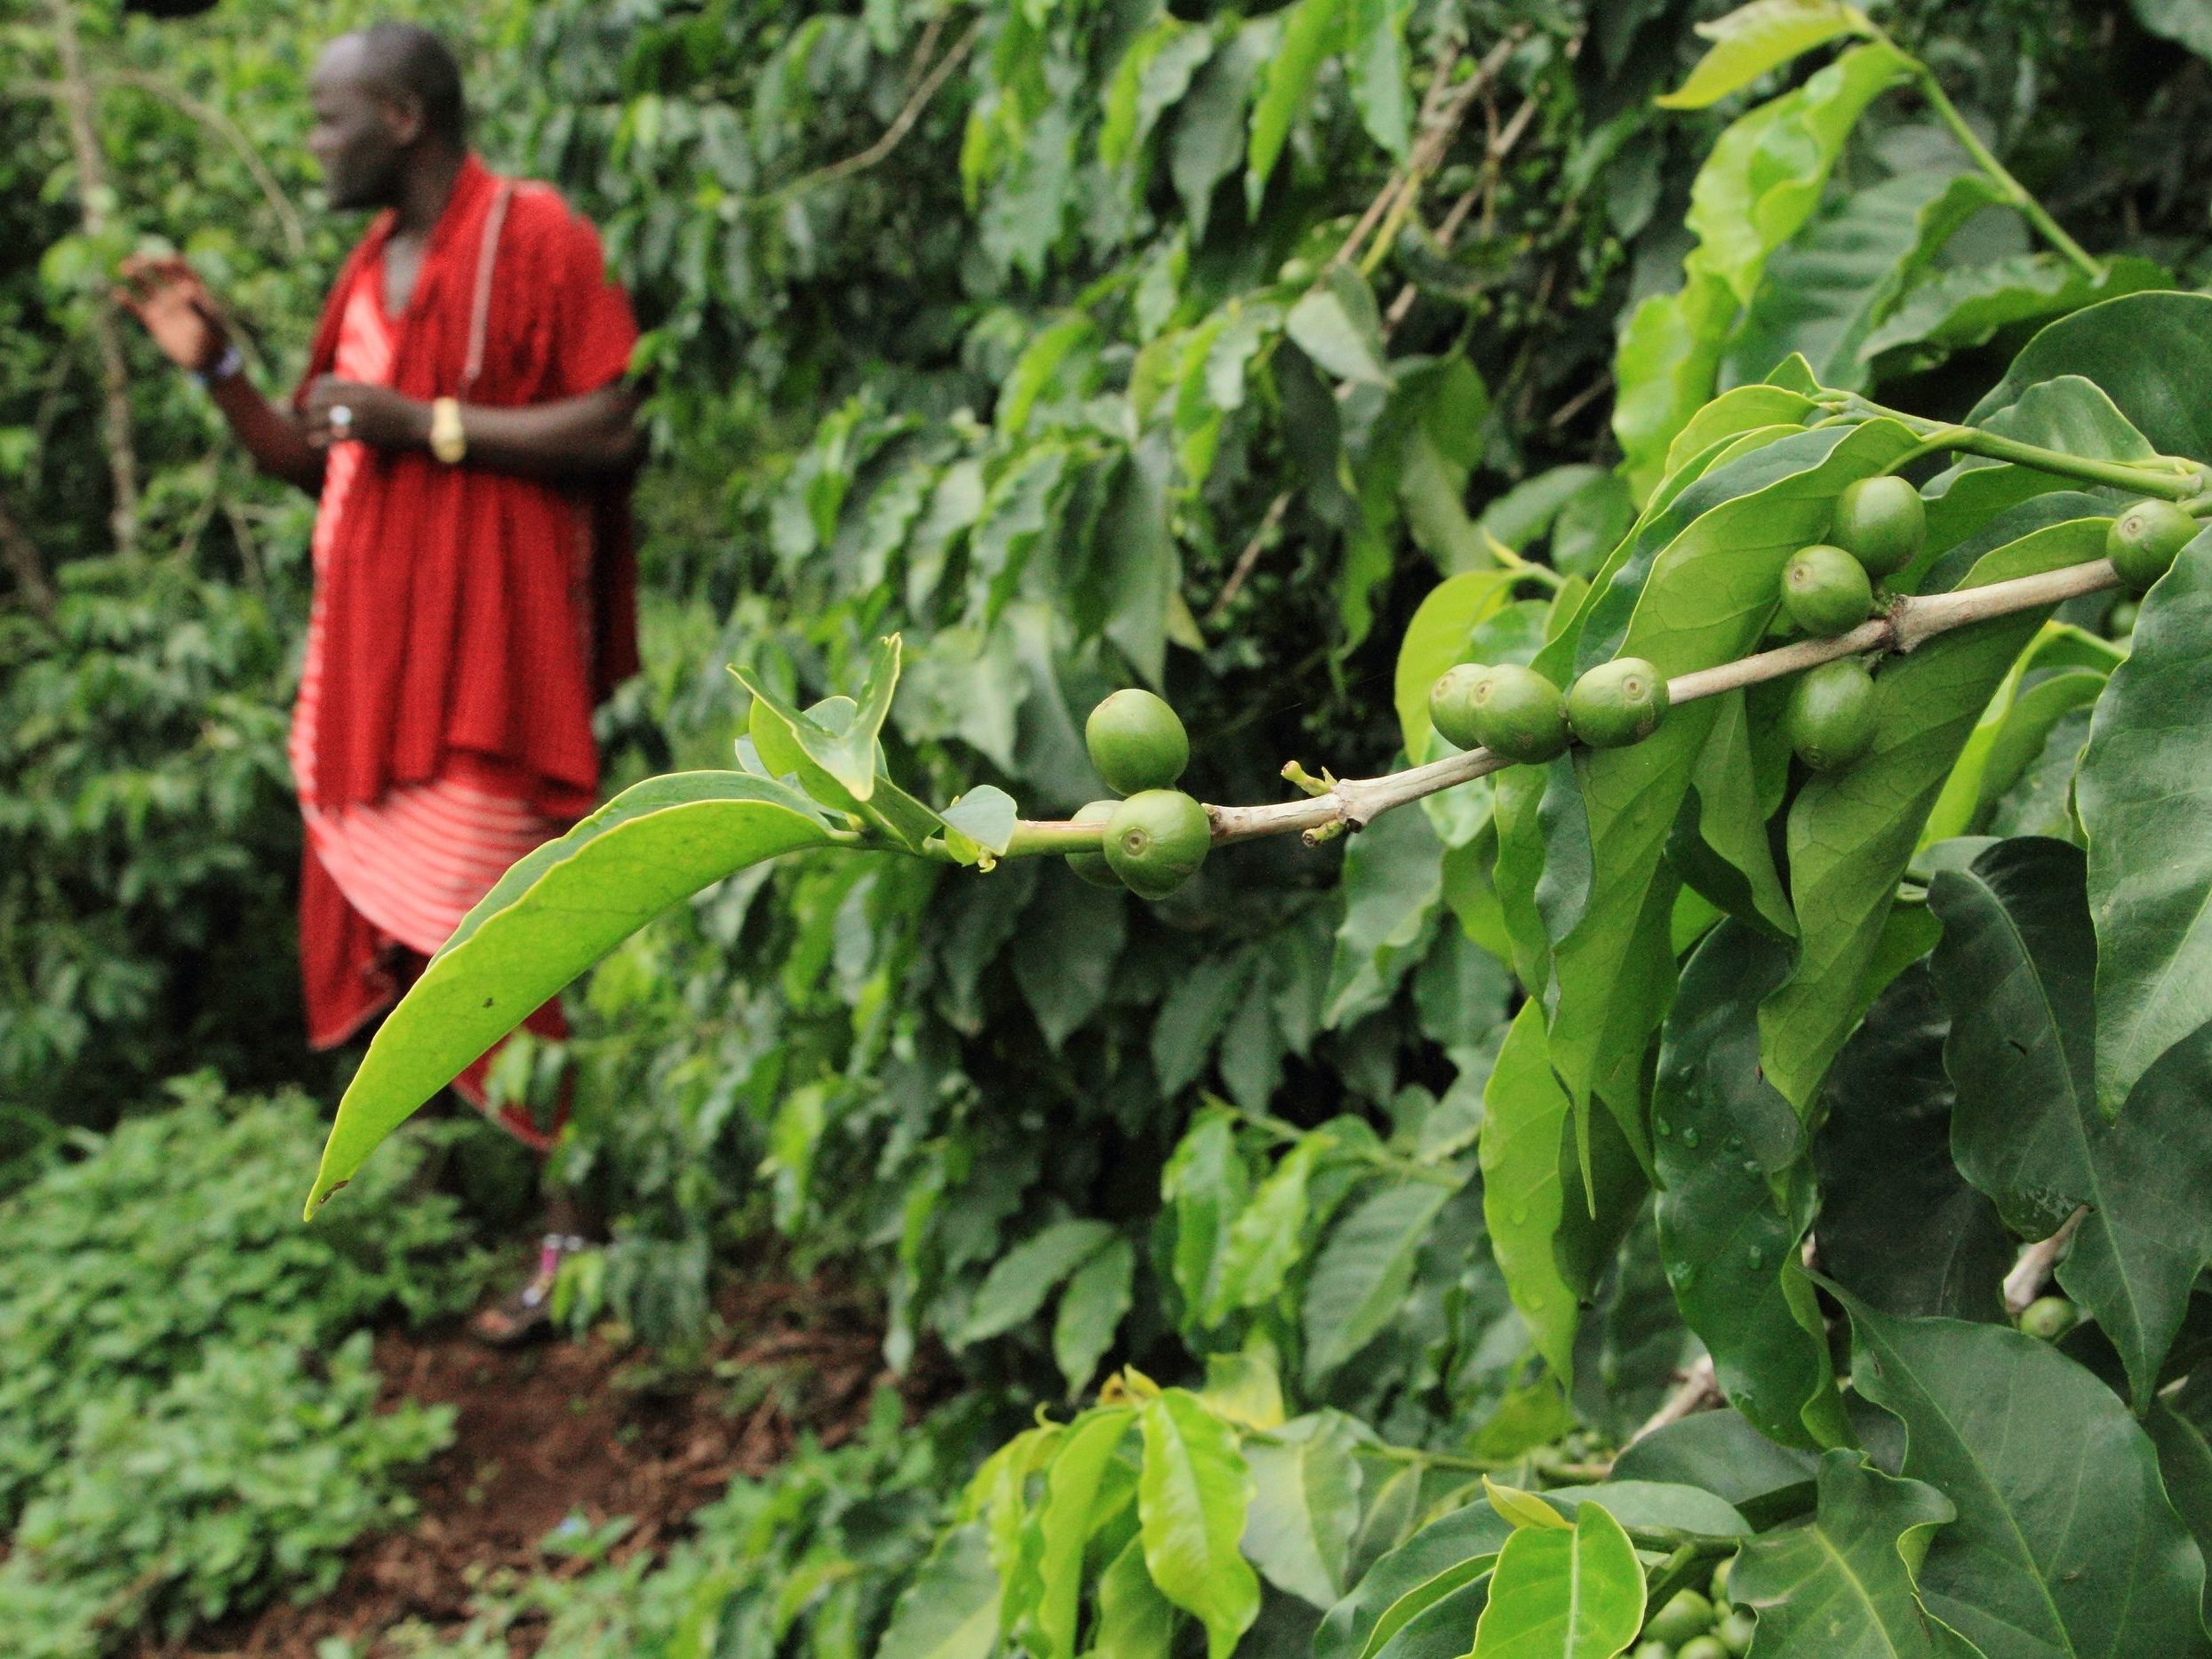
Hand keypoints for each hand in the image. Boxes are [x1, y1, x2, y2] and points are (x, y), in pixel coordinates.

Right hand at [115, 254, 227, 372]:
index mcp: (194, 290)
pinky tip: (118, 293)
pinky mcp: (154, 321)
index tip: (164, 261)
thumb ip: (198, 305)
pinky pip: (138, 308)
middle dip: (150, 264)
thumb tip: (188, 289)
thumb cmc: (214, 339)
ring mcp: (164, 307)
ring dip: (136, 276)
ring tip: (125, 268)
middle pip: (161, 273)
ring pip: (147, 287)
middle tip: (138, 258)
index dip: (172, 264)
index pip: (181, 270)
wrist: (205, 360)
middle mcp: (177, 295)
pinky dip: (128, 301)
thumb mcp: (210, 321)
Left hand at [302, 379, 427, 452]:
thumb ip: (360, 391)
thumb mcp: (379, 393)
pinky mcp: (365, 433)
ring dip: (314, 424)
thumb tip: (344, 391)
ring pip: (325, 417)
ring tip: (311, 429)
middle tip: (306, 416)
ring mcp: (361, 416)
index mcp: (361, 387)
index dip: (314, 390)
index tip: (310, 399)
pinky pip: (337, 435)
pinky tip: (314, 442)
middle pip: (321, 399)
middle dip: (310, 408)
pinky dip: (323, 439)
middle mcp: (358, 399)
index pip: (326, 383)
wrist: (419, 423)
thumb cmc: (401, 410)